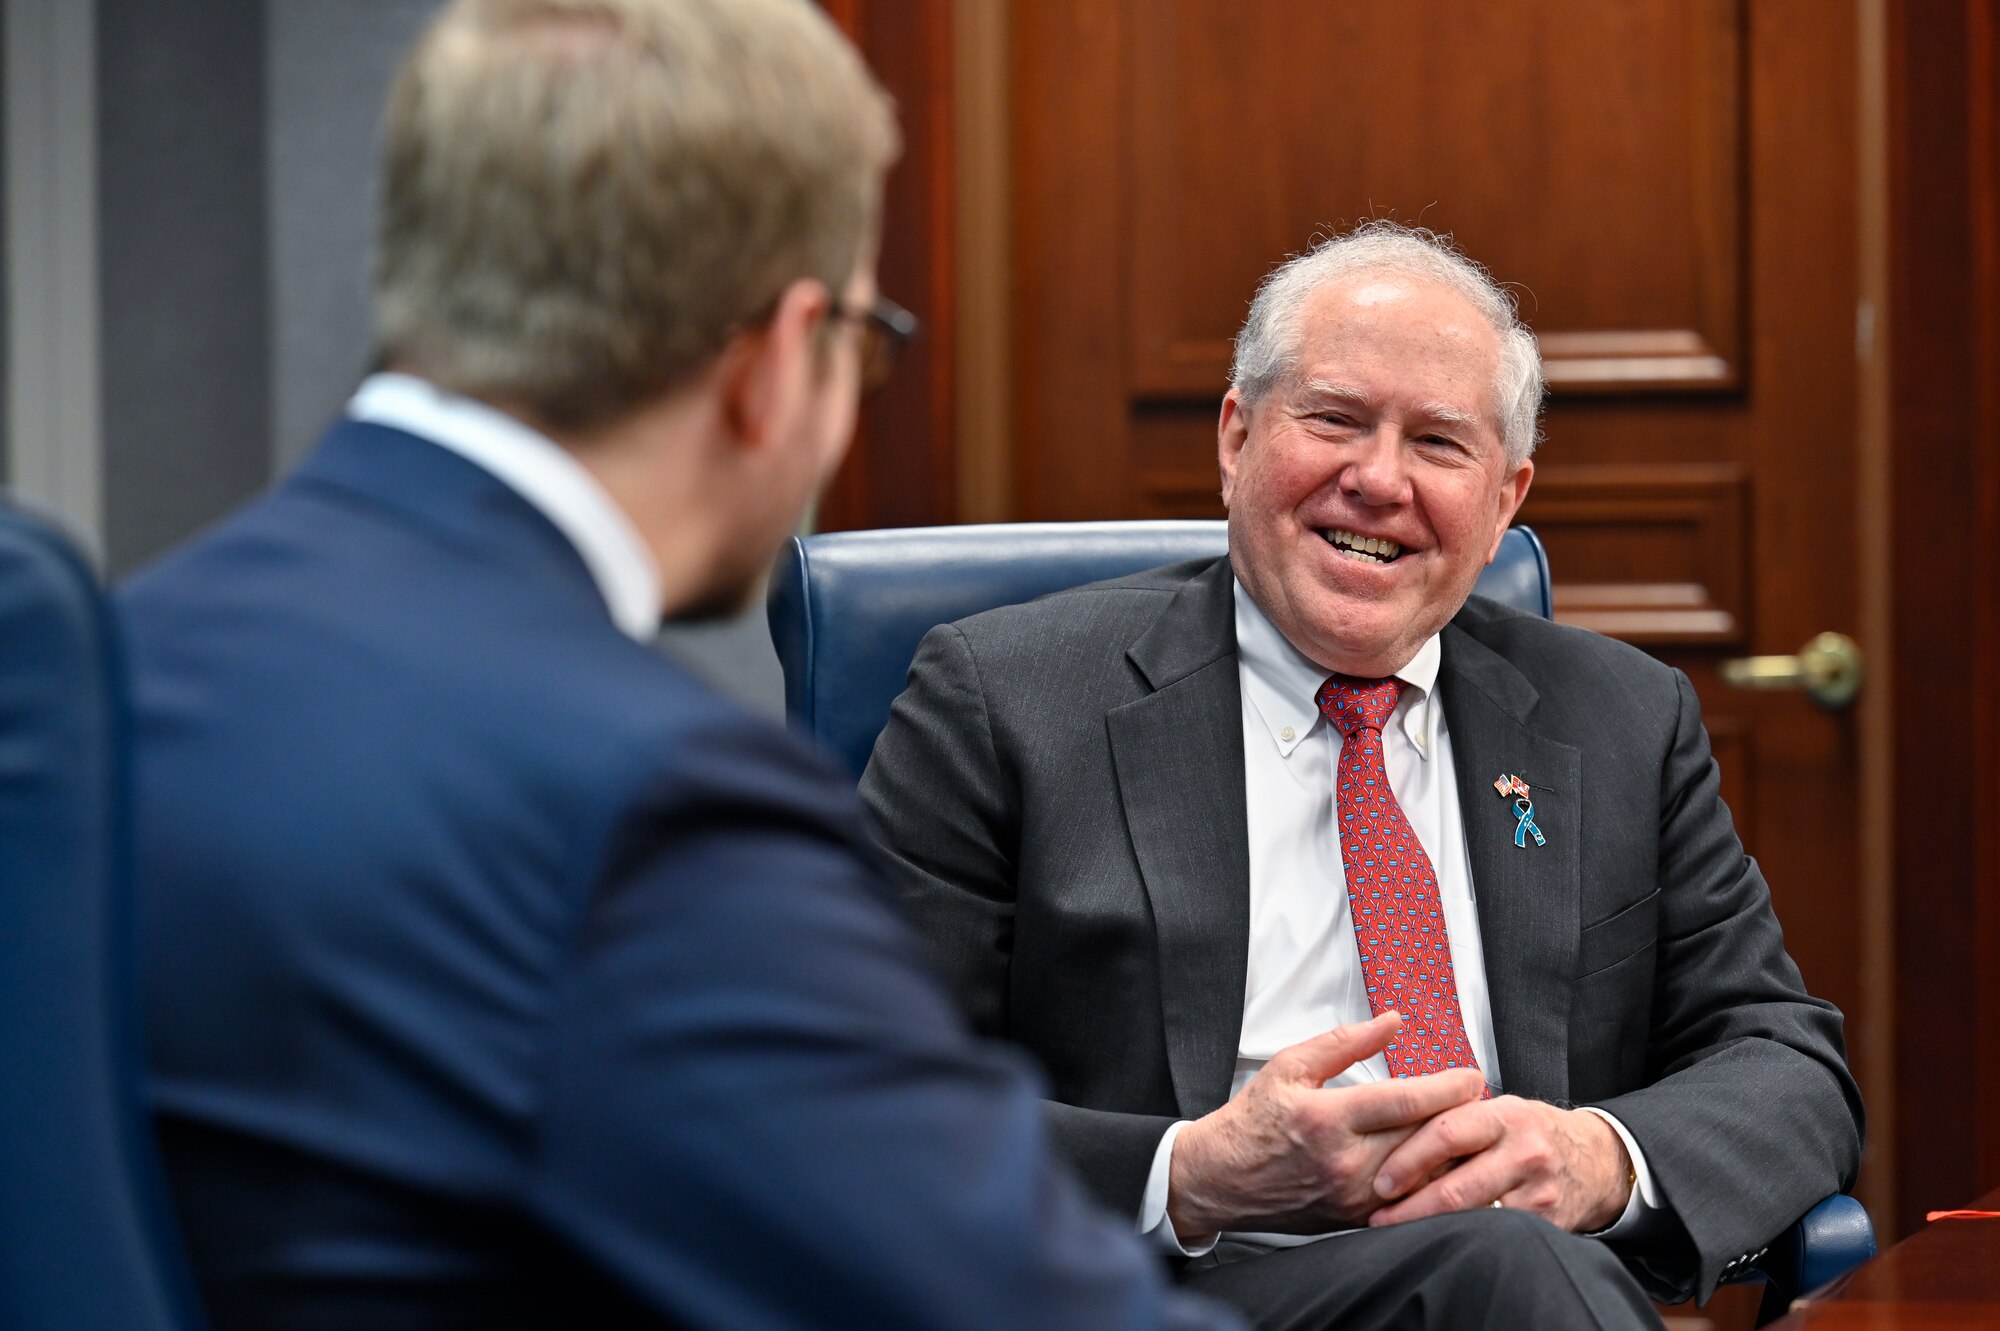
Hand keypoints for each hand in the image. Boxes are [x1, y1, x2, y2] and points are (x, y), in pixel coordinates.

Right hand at [1166, 1012, 1486, 1237]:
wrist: (1220, 1180)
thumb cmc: (1252, 1121)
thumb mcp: (1289, 1067)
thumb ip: (1344, 1042)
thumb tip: (1392, 1021)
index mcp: (1328, 1118)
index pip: (1406, 1101)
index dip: (1449, 1087)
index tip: (1473, 1076)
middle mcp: (1345, 1162)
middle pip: (1425, 1139)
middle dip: (1461, 1117)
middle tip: (1482, 1098)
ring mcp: (1354, 1197)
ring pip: (1426, 1177)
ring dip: (1454, 1153)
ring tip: (1471, 1130)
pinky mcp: (1356, 1219)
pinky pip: (1411, 1204)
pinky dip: (1435, 1183)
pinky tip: (1447, 1166)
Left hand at [1366, 1096, 1632, 1232]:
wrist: (1593, 1161)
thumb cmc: (1529, 1133)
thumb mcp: (1497, 1111)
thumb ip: (1453, 1118)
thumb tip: (1387, 1132)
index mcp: (1504, 1115)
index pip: (1447, 1132)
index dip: (1408, 1159)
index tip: (1381, 1181)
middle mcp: (1524, 1151)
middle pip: (1457, 1185)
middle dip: (1411, 1206)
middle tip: (1379, 1217)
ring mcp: (1538, 1190)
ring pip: (1474, 1216)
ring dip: (1431, 1227)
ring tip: (1399, 1233)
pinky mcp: (1548, 1223)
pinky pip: (1496, 1235)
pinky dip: (1463, 1239)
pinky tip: (1440, 1242)